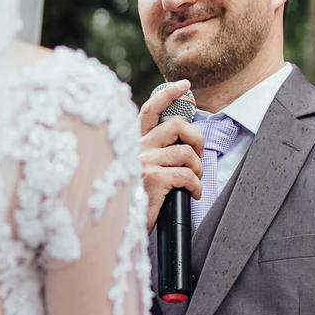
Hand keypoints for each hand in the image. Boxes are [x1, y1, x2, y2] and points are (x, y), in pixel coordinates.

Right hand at [139, 80, 203, 229]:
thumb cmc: (131, 202)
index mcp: (133, 144)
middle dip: (197, 138)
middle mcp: (136, 148)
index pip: (150, 109)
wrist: (115, 229)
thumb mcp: (139, 173)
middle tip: (199, 155)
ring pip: (186, 153)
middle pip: (176, 125)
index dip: (168, 94)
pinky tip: (192, 195)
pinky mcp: (153, 180)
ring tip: (194, 182)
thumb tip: (182, 148)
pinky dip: (197, 186)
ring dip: (198, 169)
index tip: (184, 85)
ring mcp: (143, 162)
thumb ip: (153, 156)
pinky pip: (187, 175)